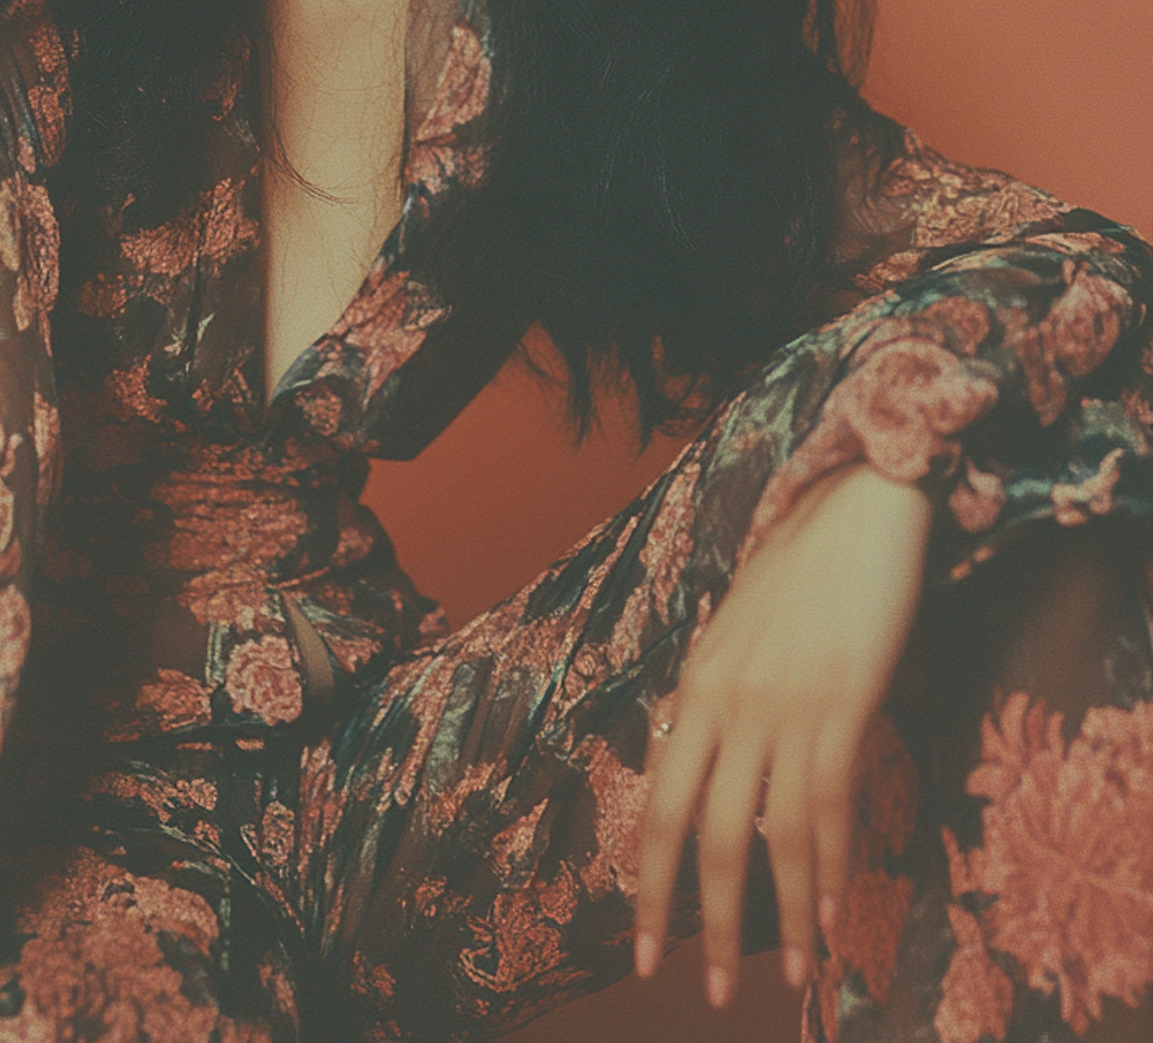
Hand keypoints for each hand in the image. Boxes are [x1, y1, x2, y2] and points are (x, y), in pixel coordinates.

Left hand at [634, 460, 930, 1007]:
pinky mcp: (842, 703)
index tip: (643, 944)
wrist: (855, 508)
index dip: (649, 881)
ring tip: (793, 975)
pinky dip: (832, 866)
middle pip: (707, 834)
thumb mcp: (734, 630)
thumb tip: (711, 764)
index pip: (660, 804)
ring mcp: (785, 705)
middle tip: (708, 989)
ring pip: (771, 833)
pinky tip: (832, 913)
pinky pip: (831, 803)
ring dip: (780, 916)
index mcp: (695, 684)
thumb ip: (719, 696)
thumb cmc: (799, 567)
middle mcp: (728, 701)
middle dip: (705, 920)